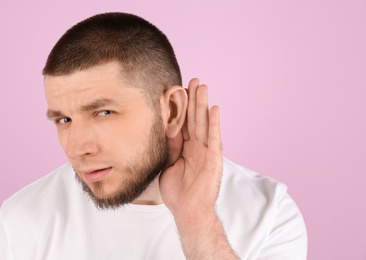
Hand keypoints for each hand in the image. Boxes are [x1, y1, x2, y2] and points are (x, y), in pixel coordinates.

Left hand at [160, 78, 222, 226]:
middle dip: (193, 99)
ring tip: (202, 87)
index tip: (178, 89)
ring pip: (204, 124)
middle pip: (195, 118)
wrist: (188, 211)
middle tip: (193, 79)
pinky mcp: (214, 159)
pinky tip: (215, 109)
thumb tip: (163, 128)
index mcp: (186, 147)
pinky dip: (214, 124)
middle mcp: (197, 146)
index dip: (181, 106)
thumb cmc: (177, 191)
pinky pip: (214, 139)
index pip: (183, 122)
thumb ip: (169, 145)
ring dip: (203, 105)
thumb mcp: (168, 163)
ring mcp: (207, 151)